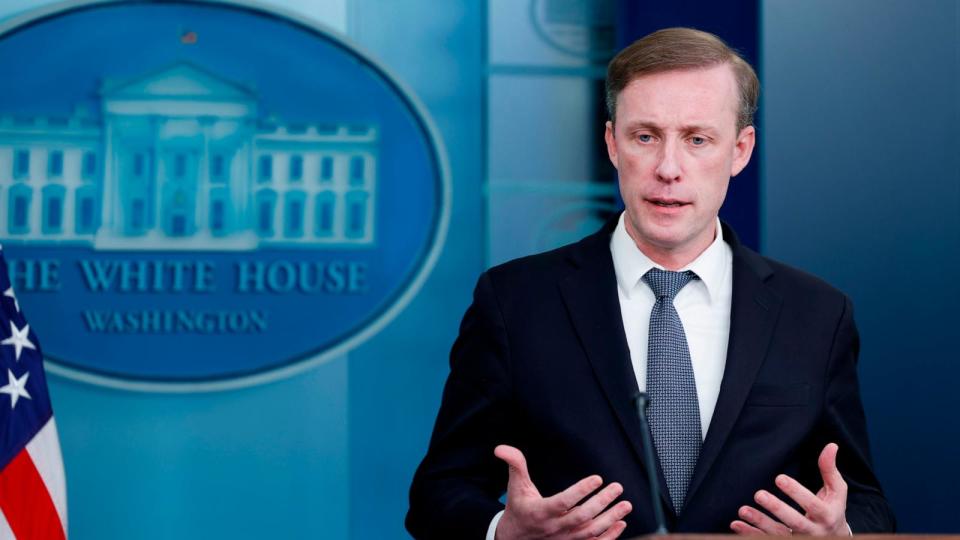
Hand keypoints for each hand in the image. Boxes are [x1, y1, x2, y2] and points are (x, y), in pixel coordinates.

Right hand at [494, 445, 631, 539]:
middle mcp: (555, 527)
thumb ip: (515, 465)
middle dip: (602, 502)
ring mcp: (565, 539)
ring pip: (591, 531)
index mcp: (541, 511)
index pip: (564, 501)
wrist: (515, 539)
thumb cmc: (519, 508)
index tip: (597, 478)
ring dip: (611, 519)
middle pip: (583, 516)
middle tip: (617, 487)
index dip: (581, 490)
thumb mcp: (516, 486)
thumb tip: (500, 448)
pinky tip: (621, 523)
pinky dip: (609, 536)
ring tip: (626, 504)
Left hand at [731, 443, 848, 535]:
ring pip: (778, 534)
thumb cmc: (832, 508)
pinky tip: (736, 524)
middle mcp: (814, 532)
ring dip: (759, 523)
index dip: (797, 493)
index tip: (779, 478)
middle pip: (795, 523)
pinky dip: (751, 533)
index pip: (813, 505)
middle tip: (758, 494)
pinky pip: (767, 539)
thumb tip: (831, 445)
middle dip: (777, 509)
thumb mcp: (836, 491)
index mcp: (827, 516)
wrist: (833, 537)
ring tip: (742, 510)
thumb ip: (830, 470)